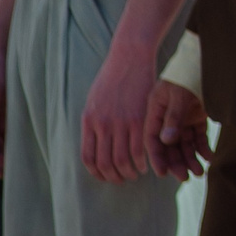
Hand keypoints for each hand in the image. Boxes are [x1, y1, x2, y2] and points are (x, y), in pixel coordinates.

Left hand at [80, 45, 160, 183]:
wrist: (129, 57)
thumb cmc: (112, 78)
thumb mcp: (94, 101)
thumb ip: (94, 123)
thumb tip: (96, 145)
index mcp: (89, 121)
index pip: (88, 158)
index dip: (97, 173)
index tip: (107, 176)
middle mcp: (102, 125)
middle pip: (106, 164)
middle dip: (115, 177)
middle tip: (124, 178)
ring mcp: (121, 122)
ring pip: (122, 161)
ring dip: (130, 172)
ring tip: (136, 173)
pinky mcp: (139, 118)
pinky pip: (139, 149)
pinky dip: (142, 162)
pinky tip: (147, 163)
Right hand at [142, 80, 209, 180]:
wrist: (206, 60)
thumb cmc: (188, 74)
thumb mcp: (178, 94)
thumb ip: (173, 117)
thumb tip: (166, 141)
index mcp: (155, 110)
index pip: (152, 138)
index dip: (156, 156)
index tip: (162, 173)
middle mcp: (167, 117)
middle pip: (169, 146)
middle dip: (176, 162)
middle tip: (185, 178)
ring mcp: (183, 118)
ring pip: (184, 144)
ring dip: (190, 159)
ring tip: (199, 172)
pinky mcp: (198, 118)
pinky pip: (198, 137)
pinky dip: (203, 148)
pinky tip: (209, 158)